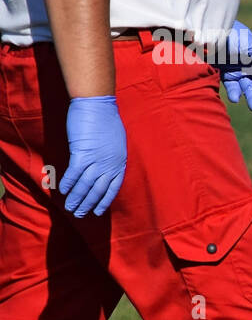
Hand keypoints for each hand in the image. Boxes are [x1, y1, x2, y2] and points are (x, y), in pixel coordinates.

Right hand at [61, 95, 126, 217]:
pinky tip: (63, 191)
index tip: (98, 211)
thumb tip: (102, 167)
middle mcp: (109, 163)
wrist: (97, 104)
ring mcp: (96, 159)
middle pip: (98, 190)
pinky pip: (74, 174)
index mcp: (120, 161)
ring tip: (70, 209)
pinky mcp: (82, 153)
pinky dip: (68, 184)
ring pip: (85, 185)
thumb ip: (111, 156)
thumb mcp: (116, 141)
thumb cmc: (106, 120)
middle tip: (80, 214)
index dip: (104, 200)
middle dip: (88, 203)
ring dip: (76, 198)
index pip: (113, 187)